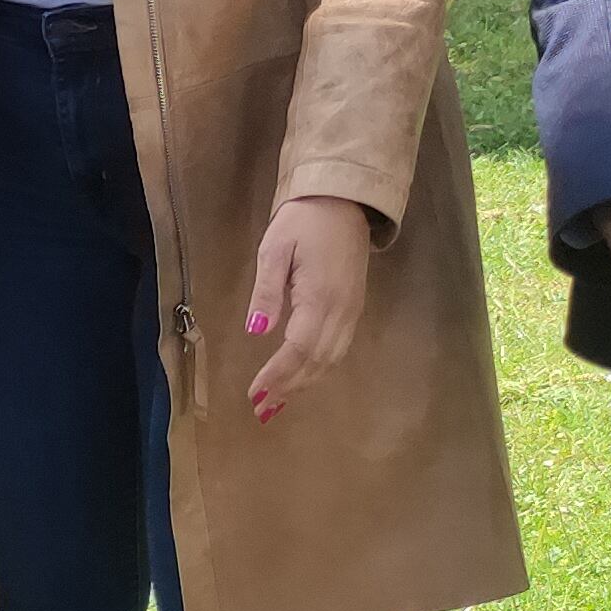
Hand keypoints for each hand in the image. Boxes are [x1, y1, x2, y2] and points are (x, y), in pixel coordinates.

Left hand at [243, 194, 376, 417]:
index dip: (277, 375)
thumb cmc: (303, 221)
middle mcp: (342, 311)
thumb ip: (266, 291)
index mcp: (321, 297)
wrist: (343, 201)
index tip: (255, 394)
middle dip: (289, 387)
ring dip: (304, 384)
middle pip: (316, 361)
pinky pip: (338, 348)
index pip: (298, 349)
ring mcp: (352, 311)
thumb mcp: (274, 249)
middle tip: (261, 409)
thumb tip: (256, 331)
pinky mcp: (354, 308)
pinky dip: (319, 369)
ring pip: (331, 359)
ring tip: (278, 403)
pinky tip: (303, 378)